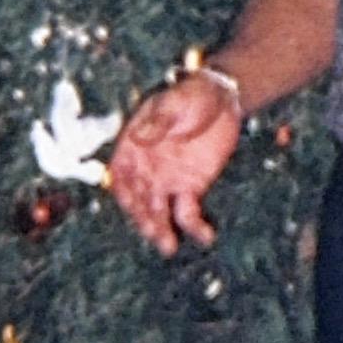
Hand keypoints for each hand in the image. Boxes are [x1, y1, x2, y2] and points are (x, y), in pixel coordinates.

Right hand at [108, 71, 242, 254]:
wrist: (222, 99)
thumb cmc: (192, 95)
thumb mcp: (174, 102)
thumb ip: (159, 120)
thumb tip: (139, 137)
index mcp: (133, 147)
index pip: (120, 174)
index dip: (122, 190)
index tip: (128, 203)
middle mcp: (145, 169)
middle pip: (139, 199)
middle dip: (143, 218)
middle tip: (154, 233)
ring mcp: (167, 181)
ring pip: (158, 211)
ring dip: (160, 229)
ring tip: (168, 247)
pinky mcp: (191, 188)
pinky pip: (188, 212)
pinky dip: (194, 226)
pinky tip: (204, 237)